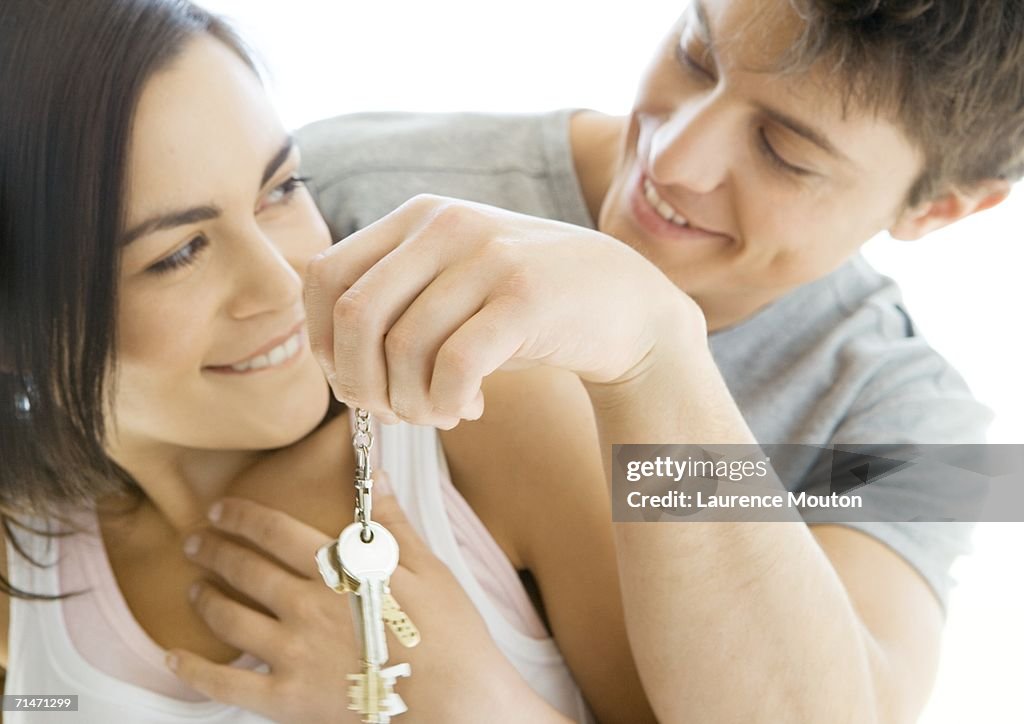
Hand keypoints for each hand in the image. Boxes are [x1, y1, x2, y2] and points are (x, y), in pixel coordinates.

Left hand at [169, 492, 564, 722]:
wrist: (457, 701)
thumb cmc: (449, 632)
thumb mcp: (426, 567)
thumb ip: (391, 522)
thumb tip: (375, 474)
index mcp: (339, 571)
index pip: (275, 532)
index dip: (242, 517)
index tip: (220, 509)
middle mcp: (306, 607)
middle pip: (244, 570)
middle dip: (213, 550)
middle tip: (194, 542)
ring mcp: (294, 654)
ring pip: (230, 618)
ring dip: (205, 598)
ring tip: (195, 587)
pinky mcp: (290, 699)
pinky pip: (229, 685)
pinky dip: (196, 671)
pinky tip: (175, 658)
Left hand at [304, 194, 702, 428]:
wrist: (621, 301)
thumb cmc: (520, 309)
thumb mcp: (451, 289)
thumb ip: (395, 308)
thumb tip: (334, 369)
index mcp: (416, 218)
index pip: (325, 276)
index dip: (323, 342)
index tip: (355, 382)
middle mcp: (445, 226)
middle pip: (354, 315)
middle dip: (359, 382)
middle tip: (392, 412)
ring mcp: (487, 256)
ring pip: (402, 348)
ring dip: (411, 403)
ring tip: (440, 414)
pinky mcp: (525, 297)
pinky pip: (455, 366)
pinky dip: (447, 403)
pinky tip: (470, 409)